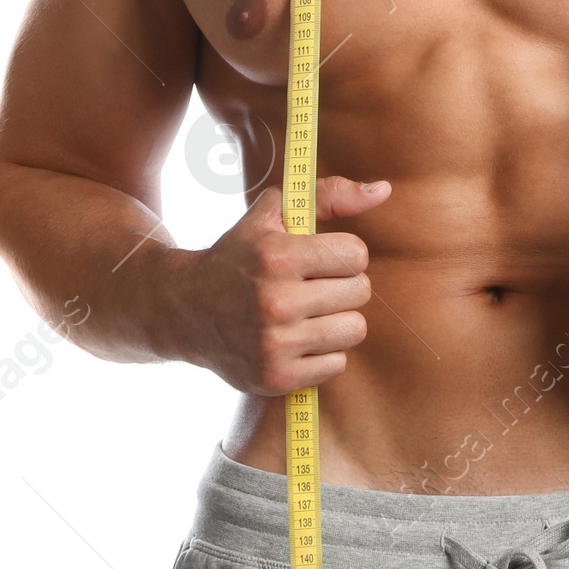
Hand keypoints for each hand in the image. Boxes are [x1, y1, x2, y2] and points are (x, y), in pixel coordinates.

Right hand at [171, 175, 390, 393]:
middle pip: (361, 292)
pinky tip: (297, 340)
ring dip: (337, 321)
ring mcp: (274, 344)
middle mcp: (275, 301)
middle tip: (313, 286)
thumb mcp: (275, 213)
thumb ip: (330, 195)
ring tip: (308, 313)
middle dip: (342, 285)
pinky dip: (323, 353)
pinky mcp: (275, 377)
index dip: (343, 254)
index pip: (356, 255)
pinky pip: (337, 365)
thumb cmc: (241, 254)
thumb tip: (383, 190)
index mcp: (277, 256)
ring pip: (354, 329)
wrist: (185, 309)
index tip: (319, 258)